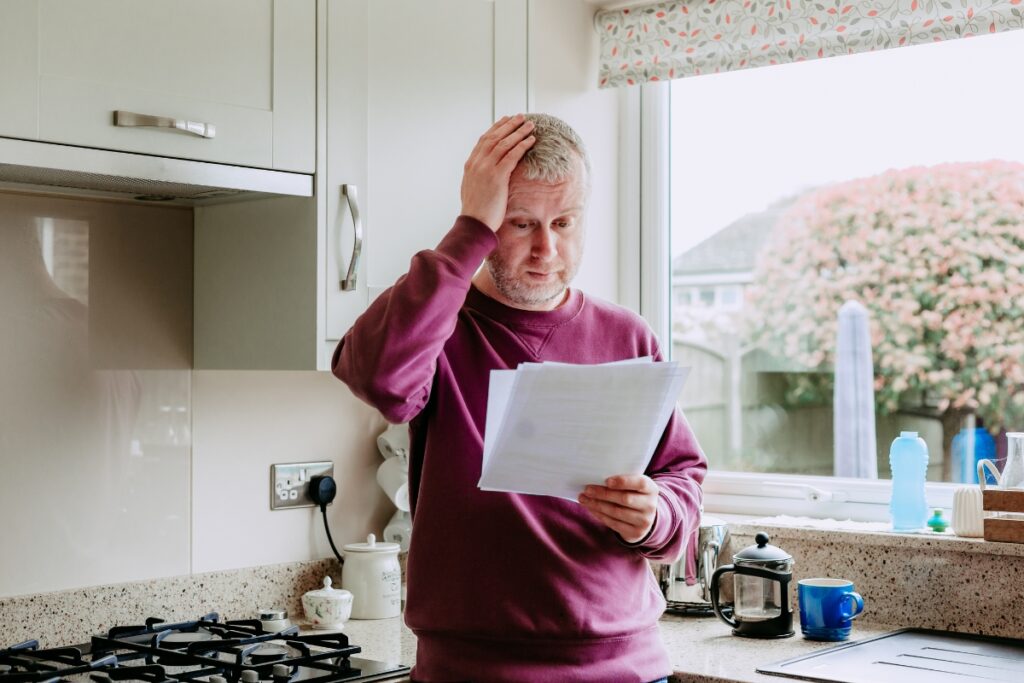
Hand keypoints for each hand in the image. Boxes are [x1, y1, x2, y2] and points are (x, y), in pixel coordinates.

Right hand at [460, 114, 535, 231]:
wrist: (474, 224)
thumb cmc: (476, 212)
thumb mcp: (473, 189)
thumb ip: (478, 177)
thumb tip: (485, 175)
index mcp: (471, 165)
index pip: (484, 140)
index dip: (496, 128)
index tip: (505, 121)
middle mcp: (477, 163)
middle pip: (495, 137)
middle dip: (509, 125)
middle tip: (520, 117)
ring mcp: (486, 168)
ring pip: (504, 143)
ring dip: (518, 132)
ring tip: (529, 125)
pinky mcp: (497, 176)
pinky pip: (512, 155)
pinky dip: (522, 145)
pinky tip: (531, 140)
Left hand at [578, 475, 659, 543]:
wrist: (644, 517)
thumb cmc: (634, 495)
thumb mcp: (634, 486)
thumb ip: (622, 481)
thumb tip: (596, 477)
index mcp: (651, 489)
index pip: (640, 483)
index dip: (623, 482)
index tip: (607, 481)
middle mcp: (650, 505)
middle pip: (625, 499)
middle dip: (603, 494)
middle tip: (587, 489)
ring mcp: (644, 521)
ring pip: (616, 512)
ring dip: (597, 505)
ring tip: (584, 499)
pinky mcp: (635, 533)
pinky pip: (613, 523)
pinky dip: (599, 515)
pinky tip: (591, 508)